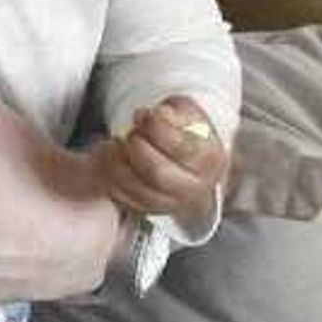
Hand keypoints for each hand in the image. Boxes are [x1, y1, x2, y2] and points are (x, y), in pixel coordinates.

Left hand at [95, 97, 229, 221]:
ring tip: (119, 143)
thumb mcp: (186, 113)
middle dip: (136, 147)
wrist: (186, 161)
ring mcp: (172, 203)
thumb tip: (160, 114)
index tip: (144, 114)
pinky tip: (115, 158)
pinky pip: (123, 198)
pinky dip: (111, 176)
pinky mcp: (149, 210)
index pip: (182, 147)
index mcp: (210, 159)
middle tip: (131, 132)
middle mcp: (195, 187)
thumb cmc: (185, 133)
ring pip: (137, 188)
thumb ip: (175, 111)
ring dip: (118, 161)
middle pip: (157, 172)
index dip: (156, 128)